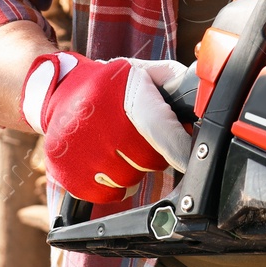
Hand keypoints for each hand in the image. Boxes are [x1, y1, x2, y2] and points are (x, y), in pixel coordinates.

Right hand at [19, 53, 191, 202]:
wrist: (58, 92)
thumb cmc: (112, 84)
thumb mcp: (144, 71)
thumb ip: (176, 81)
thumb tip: (207, 90)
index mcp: (122, 92)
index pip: (156, 126)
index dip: (178, 147)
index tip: (191, 159)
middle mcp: (98, 121)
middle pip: (147, 160)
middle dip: (154, 154)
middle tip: (142, 139)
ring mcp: (79, 149)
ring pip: (128, 180)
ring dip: (132, 170)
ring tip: (119, 146)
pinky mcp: (66, 172)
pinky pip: (107, 196)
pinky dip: (114, 186)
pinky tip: (106, 163)